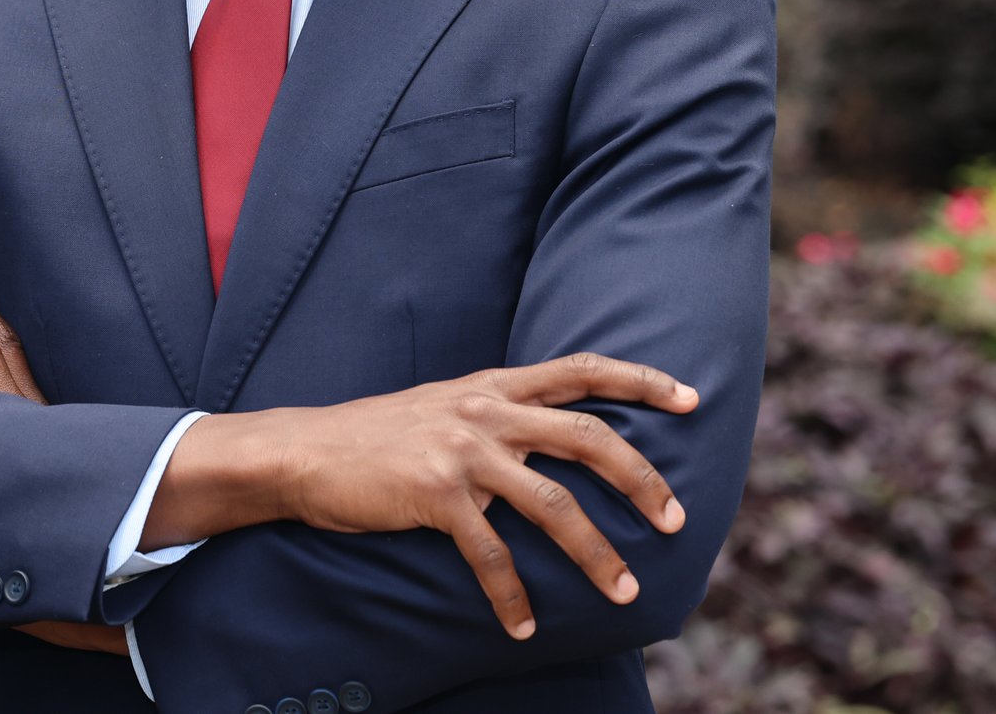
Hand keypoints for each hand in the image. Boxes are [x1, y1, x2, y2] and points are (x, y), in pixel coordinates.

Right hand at [167, 355, 697, 640]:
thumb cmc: (376, 436)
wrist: (304, 451)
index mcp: (492, 385)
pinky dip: (512, 596)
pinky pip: (491, 553)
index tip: (690, 399)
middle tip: (674, 520)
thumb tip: (549, 446)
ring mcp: (461, 450)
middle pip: (588, 437)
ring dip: (596, 554)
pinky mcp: (434, 493)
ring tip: (624, 591)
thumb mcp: (443, 406)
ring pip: (554, 504)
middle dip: (641, 479)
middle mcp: (484, 410)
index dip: (640, 380)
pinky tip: (522, 626)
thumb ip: (495, 416)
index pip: (581, 370)